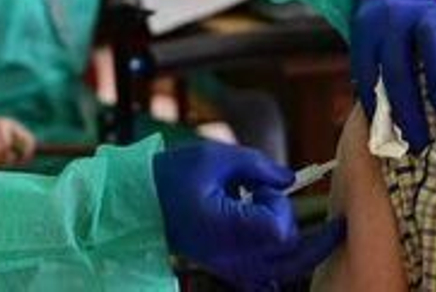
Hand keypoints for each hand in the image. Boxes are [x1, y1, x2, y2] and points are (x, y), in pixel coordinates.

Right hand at [154, 141, 346, 290]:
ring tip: (274, 214)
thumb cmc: (173, 176)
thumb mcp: (216, 157)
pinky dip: (280, 267)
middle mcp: (232, 258)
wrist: (140, 202)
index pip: (280, 229)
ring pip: (286, 272)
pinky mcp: (228, 271)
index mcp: (227, 230)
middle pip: (290, 253)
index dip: (277, 203)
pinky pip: (266, 281)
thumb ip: (258, 165)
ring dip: (295, 245)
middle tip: (264, 196)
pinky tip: (278, 246)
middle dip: (286, 219)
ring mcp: (231, 269)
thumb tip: (290, 179)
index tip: (256, 186)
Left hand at [350, 0, 435, 151]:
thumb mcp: (369, 52)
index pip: (370, 76)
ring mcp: (427, 11)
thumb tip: (389, 139)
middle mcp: (396, 22)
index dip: (382, 110)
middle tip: (422, 136)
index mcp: (370, 36)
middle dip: (408, 100)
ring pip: (433, 36)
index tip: (399, 143)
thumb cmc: (384, 36)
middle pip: (397, 60)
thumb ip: (377, 86)